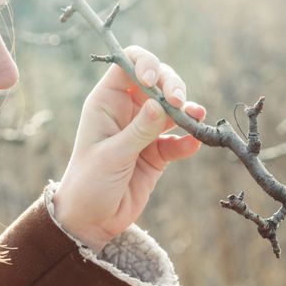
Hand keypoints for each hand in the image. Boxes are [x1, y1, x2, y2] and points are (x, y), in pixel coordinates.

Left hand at [53, 46, 206, 252]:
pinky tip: (193, 144)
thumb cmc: (89, 184)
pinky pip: (177, 139)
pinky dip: (188, 139)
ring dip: (186, 110)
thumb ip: (139, 130)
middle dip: (173, 86)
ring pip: (172, 108)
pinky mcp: (157, 153)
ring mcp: (143, 131)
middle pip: (157, 81)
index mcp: (106, 102)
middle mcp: (126, 110)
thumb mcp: (112, 156)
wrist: (91, 221)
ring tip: (196, 117)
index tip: (155, 82)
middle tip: (181, 103)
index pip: (129, 64)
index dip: (146, 64)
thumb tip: (161, 104)